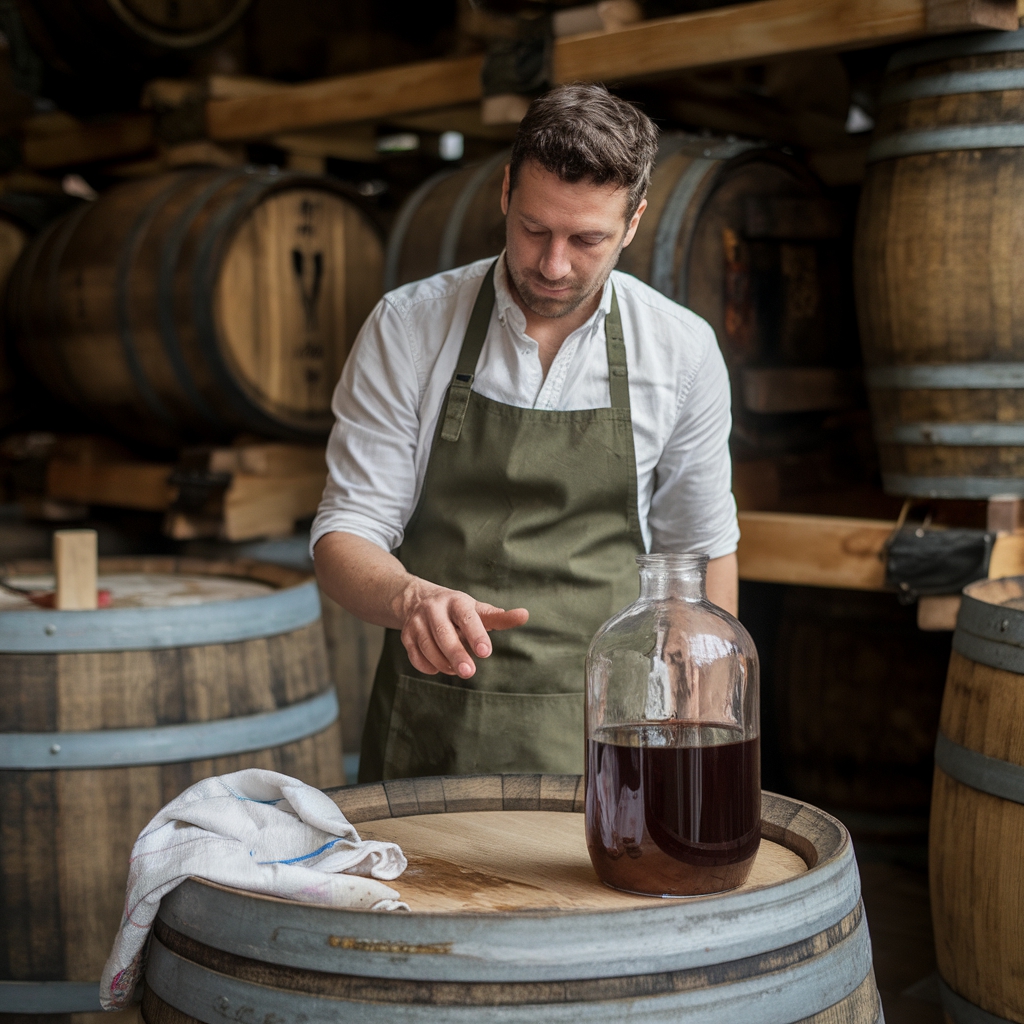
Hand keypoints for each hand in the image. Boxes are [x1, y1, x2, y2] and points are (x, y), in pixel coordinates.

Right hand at [396, 579, 527, 677]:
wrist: (418, 599)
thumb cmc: (457, 610)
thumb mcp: (477, 610)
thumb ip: (499, 617)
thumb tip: (525, 615)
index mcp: (456, 601)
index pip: (466, 617)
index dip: (476, 634)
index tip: (485, 653)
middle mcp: (434, 608)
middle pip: (443, 634)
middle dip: (456, 654)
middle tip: (469, 672)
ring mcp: (417, 622)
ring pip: (428, 647)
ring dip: (444, 663)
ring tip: (458, 670)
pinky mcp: (406, 635)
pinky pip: (416, 656)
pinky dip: (428, 666)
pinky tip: (439, 668)